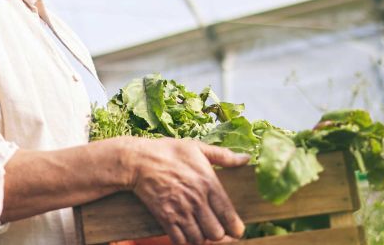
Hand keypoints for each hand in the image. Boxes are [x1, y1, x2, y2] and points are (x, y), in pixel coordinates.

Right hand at [122, 138, 248, 244]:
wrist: (138, 161)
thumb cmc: (168, 152)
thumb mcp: (197, 147)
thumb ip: (223, 156)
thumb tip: (246, 158)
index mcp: (209, 184)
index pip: (229, 216)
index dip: (236, 229)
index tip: (236, 230)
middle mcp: (197, 201)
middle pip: (216, 233)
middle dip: (218, 235)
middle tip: (217, 231)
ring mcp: (180, 211)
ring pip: (199, 239)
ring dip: (201, 239)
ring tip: (201, 232)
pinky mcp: (165, 218)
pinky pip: (179, 241)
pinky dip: (185, 242)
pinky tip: (186, 235)